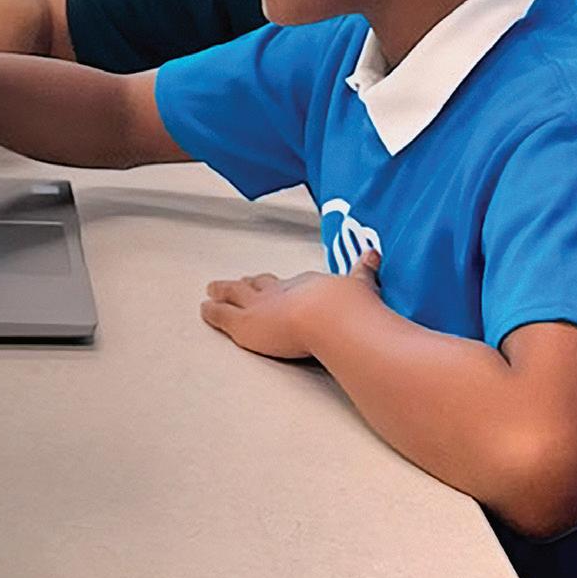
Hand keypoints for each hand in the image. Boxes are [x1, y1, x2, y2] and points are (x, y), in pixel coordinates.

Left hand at [200, 255, 374, 359]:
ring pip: (235, 294)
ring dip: (223, 291)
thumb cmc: (348, 307)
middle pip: (259, 284)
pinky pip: (221, 314)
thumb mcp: (361, 285)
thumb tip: (373, 255)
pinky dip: (211, 311)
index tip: (274, 281)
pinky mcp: (244, 323)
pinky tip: (204, 309)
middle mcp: (279, 291)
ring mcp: (259, 306)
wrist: (331, 317)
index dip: (279, 283)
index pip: (288, 284)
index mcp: (305, 284)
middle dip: (249, 283)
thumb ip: (364, 271)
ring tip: (213, 289)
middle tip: (240, 281)